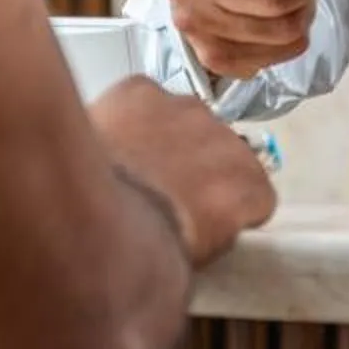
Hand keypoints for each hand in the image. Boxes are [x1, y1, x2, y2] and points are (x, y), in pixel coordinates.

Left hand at [88, 78, 278, 265]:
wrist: (92, 218)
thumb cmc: (144, 249)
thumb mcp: (199, 258)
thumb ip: (220, 230)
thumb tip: (210, 223)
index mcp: (248, 186)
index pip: (255, 191)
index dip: (229, 203)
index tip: (207, 214)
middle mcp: (225, 139)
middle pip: (218, 149)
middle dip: (196, 165)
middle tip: (162, 190)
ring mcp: (184, 109)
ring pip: (182, 119)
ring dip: (164, 137)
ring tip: (131, 165)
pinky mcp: (141, 91)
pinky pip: (140, 98)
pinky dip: (127, 115)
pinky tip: (110, 141)